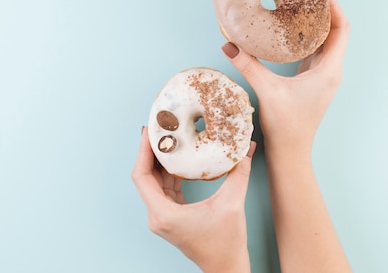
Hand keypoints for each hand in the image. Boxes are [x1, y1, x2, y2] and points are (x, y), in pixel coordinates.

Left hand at [132, 127, 256, 272]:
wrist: (226, 268)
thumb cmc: (226, 244)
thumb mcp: (232, 204)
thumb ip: (238, 173)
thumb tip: (245, 147)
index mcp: (163, 214)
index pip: (142, 176)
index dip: (142, 151)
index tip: (149, 132)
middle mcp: (158, 216)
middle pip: (145, 177)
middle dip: (150, 151)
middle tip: (157, 129)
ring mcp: (163, 217)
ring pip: (153, 182)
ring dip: (158, 161)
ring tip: (166, 139)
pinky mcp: (171, 216)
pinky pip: (164, 189)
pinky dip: (168, 173)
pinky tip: (177, 159)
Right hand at [222, 0, 349, 153]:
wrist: (290, 152)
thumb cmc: (286, 126)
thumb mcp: (267, 91)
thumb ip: (248, 65)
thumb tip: (228, 44)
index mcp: (329, 70)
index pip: (342, 29)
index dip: (335, 6)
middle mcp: (331, 70)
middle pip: (336, 31)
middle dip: (325, 9)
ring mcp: (323, 75)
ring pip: (327, 41)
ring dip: (317, 22)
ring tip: (300, 3)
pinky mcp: (313, 80)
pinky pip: (316, 51)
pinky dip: (308, 37)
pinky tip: (292, 29)